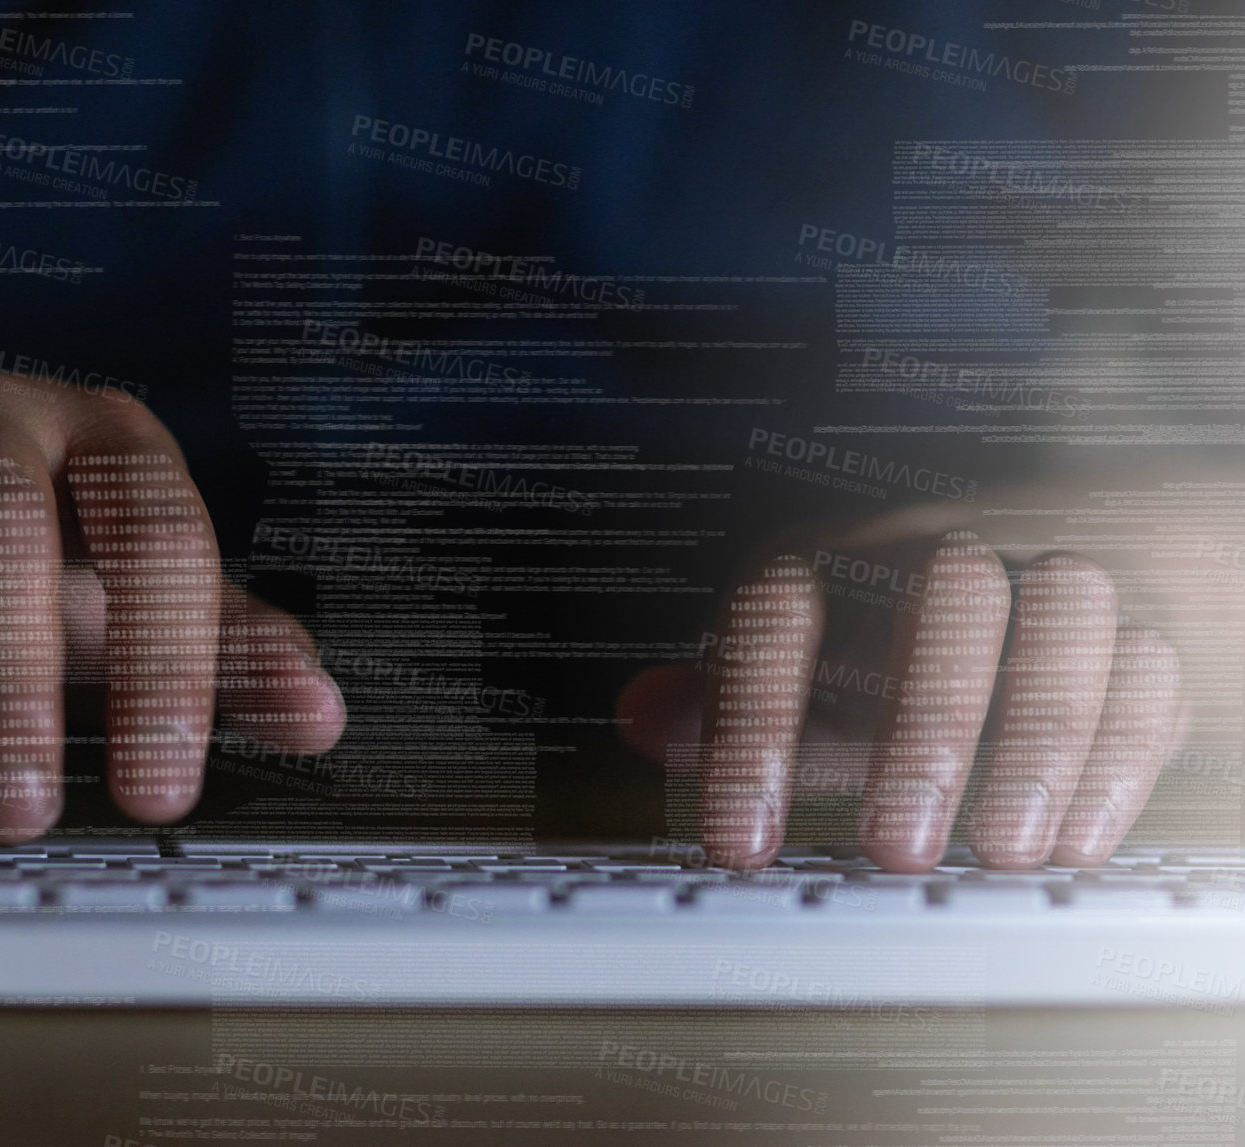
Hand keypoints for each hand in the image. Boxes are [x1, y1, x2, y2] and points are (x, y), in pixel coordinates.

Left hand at [617, 517, 1187, 871]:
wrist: (1076, 545)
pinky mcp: (1149, 626)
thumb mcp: (809, 660)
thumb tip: (638, 716)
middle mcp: (952, 549)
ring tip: (1001, 848)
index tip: (738, 839)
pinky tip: (1074, 839)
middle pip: (946, 600)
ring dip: (1036, 741)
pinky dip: (1117, 761)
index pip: (782, 609)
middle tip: (892, 845)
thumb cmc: (906, 629)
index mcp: (845, 554)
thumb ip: (731, 702)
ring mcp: (1059, 576)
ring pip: (1065, 624)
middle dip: (924, 727)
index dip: (752, 724)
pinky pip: (1149, 673)